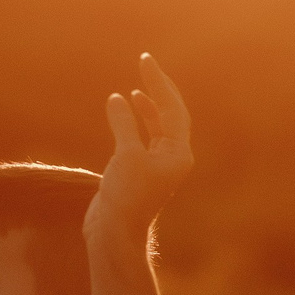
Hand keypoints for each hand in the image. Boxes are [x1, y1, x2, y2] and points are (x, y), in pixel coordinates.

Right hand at [88, 53, 193, 244]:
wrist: (115, 232)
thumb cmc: (125, 196)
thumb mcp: (125, 155)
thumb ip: (123, 123)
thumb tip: (118, 98)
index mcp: (179, 154)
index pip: (173, 109)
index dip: (159, 83)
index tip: (145, 61)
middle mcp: (173, 158)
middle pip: (170, 115)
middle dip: (158, 90)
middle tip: (146, 63)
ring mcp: (157, 165)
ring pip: (157, 128)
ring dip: (147, 108)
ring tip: (137, 90)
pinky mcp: (140, 172)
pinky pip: (141, 139)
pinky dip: (133, 124)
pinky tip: (121, 111)